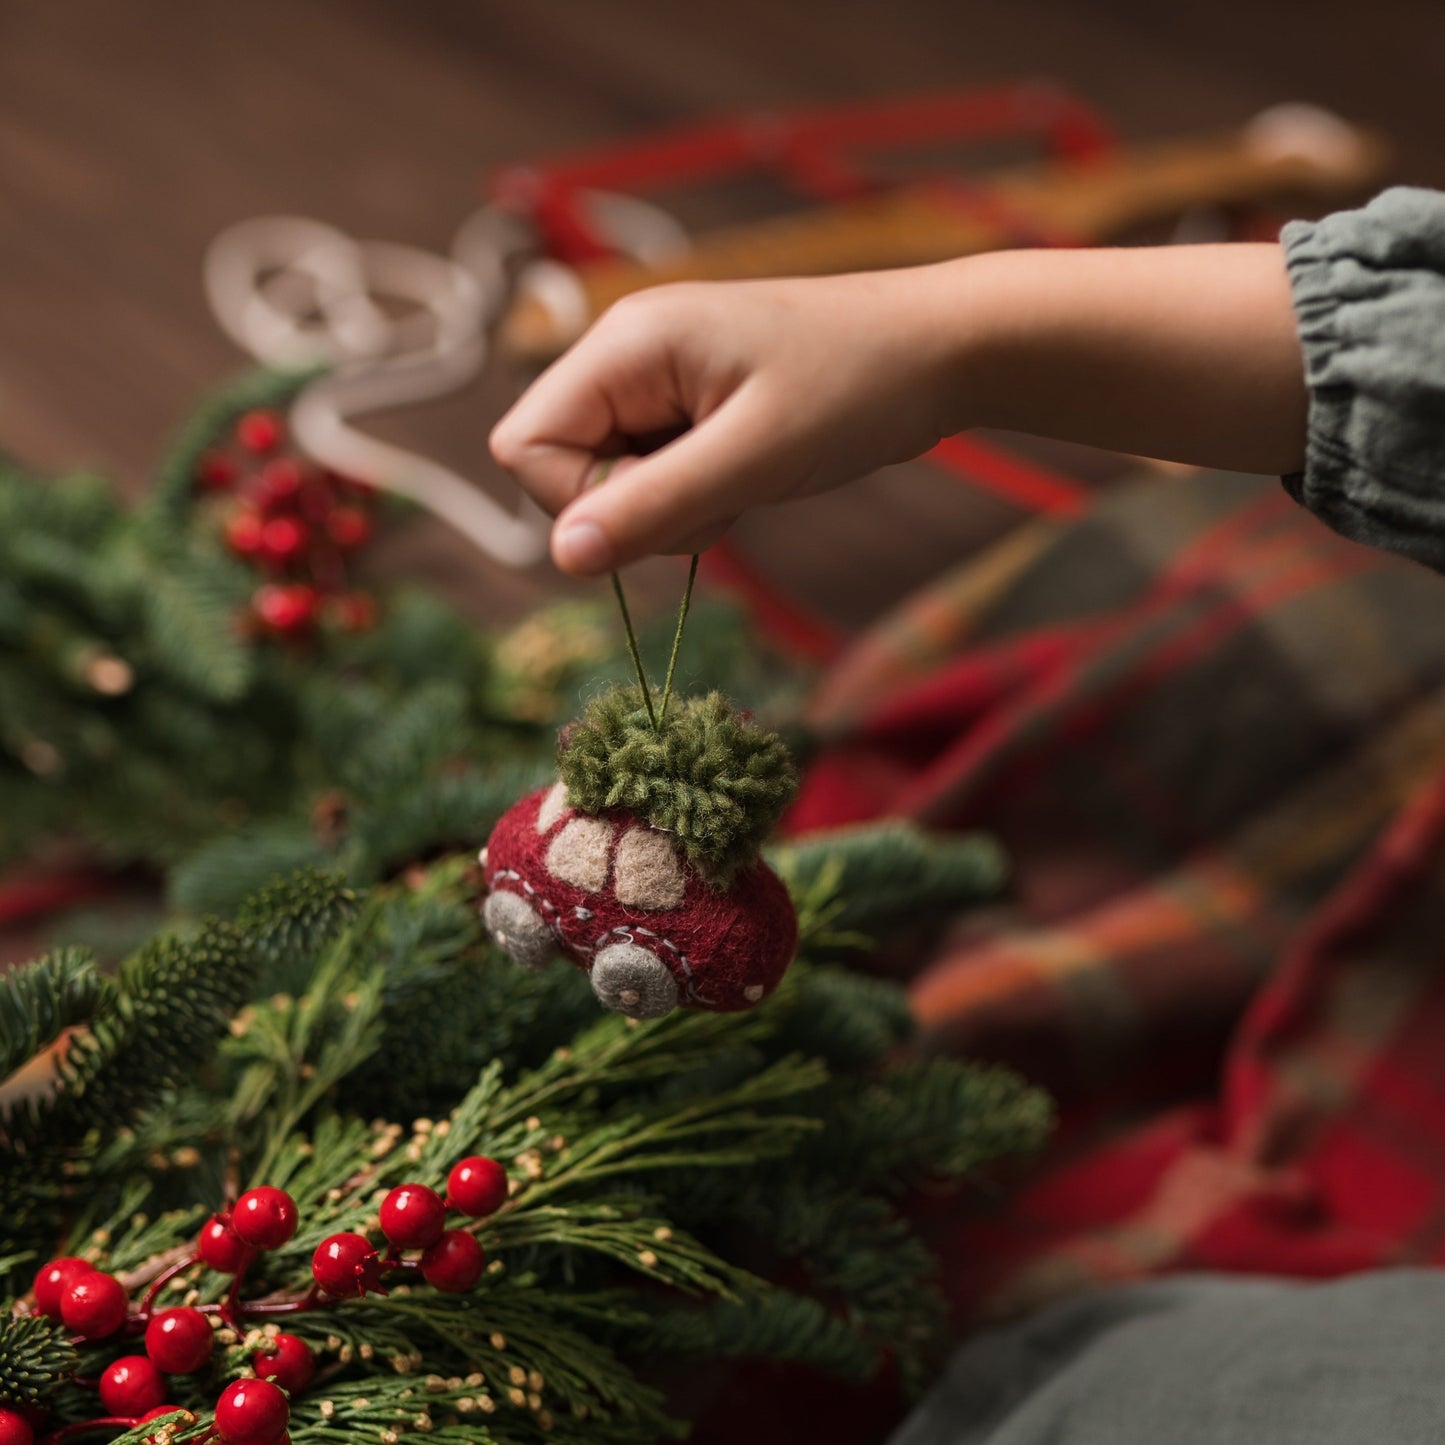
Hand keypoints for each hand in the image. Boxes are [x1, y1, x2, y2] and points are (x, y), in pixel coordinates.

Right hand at [489, 271, 955, 574]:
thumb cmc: (856, 388)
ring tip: (746, 476)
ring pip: (609, 478)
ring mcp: (656, 379)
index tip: (671, 500)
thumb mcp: (754, 456)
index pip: (525, 445)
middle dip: (631, 507)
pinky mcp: (688, 406)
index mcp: (624, 343)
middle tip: (721, 492)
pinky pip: (652, 473)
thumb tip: (563, 559)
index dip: (582, 499)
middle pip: (561, 465)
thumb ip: (653, 506)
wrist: (941, 350)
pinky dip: (693, 495)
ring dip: (669, 507)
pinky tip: (749, 472)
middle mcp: (625, 352)